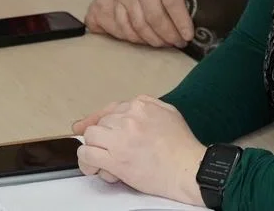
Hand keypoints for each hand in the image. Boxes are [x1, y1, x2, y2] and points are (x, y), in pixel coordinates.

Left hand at [74, 96, 205, 205]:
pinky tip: (94, 167)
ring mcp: (121, 137)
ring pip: (90, 137)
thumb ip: (149, 106)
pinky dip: (87, 161)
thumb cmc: (182, 147)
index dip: (96, 119)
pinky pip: (88, 154)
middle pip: (100, 123)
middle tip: (108, 152)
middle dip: (101, 138)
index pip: (110, 109)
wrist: (188, 169)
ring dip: (92, 149)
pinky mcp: (115, 159)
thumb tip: (131, 109)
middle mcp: (128, 117)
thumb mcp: (169, 113)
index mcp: (141, 105)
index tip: (86, 126)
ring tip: (99, 161)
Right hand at [87, 0, 204, 47]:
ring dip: (153, 38)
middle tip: (180, 43)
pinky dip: (133, 36)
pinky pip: (121, 22)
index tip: (189, 36)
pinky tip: (146, 39)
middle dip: (168, 35)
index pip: (172, 2)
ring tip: (167, 43)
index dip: (181, 22)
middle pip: (154, 16)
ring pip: (137, 22)